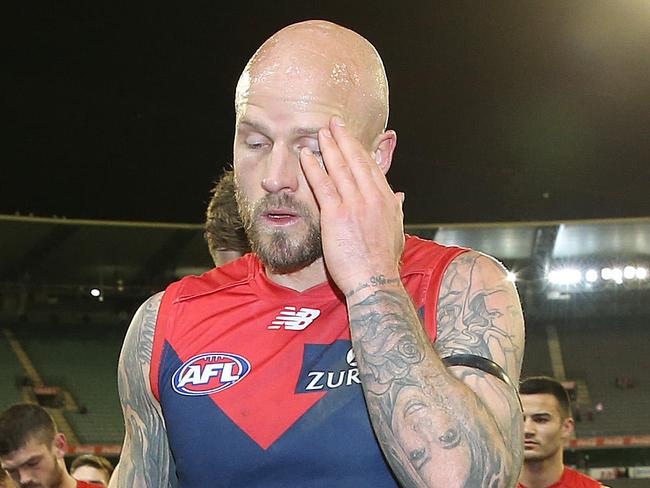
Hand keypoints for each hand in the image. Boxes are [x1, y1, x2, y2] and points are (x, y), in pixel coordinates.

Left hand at [299, 115, 404, 295]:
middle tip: (335, 123)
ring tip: (320, 131)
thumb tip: (400, 196)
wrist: (375, 281)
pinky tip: (305, 155)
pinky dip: (314, 167)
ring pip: (340, 168)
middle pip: (356, 161)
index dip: (361, 150)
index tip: (352, 139)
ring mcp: (354, 205)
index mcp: (386, 202)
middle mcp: (372, 198)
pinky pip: (322, 185)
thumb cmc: (383, 263)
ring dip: (328, 146)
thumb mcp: (397, 232)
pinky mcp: (336, 215)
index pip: (372, 169)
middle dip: (345, 139)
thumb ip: (396, 210)